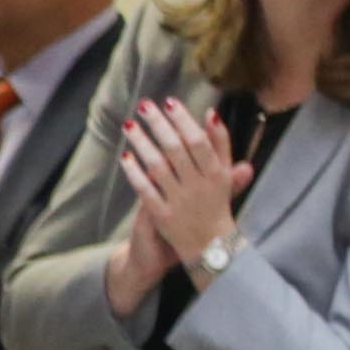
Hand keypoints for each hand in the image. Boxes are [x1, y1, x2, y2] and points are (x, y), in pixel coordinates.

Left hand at [104, 96, 249, 310]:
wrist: (210, 248)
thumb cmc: (216, 205)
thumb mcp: (224, 176)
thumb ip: (220, 146)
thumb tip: (212, 114)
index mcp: (216, 174)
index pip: (198, 141)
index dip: (183, 120)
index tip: (169, 101)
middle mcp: (198, 186)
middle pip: (176, 149)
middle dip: (159, 125)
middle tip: (144, 105)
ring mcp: (179, 201)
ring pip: (158, 166)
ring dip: (142, 144)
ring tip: (129, 125)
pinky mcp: (161, 216)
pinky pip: (145, 190)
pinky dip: (134, 173)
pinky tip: (124, 156)